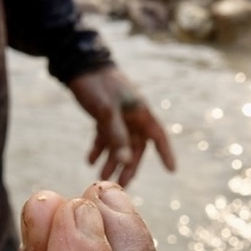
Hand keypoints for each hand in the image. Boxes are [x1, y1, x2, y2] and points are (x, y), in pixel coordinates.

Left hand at [68, 67, 175, 185]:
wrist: (78, 64)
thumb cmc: (97, 86)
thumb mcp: (106, 112)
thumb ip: (116, 136)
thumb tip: (124, 162)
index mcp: (140, 112)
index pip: (158, 137)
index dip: (165, 153)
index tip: (171, 171)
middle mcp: (132, 116)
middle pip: (135, 147)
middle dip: (128, 166)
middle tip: (120, 186)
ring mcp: (118, 116)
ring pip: (119, 144)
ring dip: (112, 161)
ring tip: (101, 179)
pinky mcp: (104, 115)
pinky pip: (105, 137)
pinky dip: (99, 149)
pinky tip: (90, 161)